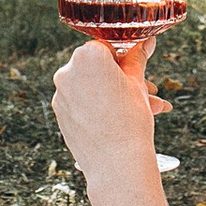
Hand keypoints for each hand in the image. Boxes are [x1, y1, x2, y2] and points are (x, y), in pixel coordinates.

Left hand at [52, 33, 168, 188]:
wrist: (116, 164)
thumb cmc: (131, 121)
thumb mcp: (138, 84)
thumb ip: (137, 58)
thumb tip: (146, 41)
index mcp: (88, 57)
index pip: (106, 46)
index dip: (124, 58)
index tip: (136, 70)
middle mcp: (67, 71)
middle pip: (96, 67)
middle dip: (120, 77)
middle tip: (145, 90)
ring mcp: (60, 93)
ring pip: (89, 86)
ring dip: (111, 93)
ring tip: (139, 109)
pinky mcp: (59, 113)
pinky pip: (80, 102)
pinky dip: (96, 106)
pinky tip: (117, 119)